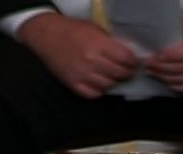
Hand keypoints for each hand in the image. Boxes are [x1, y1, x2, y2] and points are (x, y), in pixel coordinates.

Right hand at [19, 13, 139, 98]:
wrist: (49, 37)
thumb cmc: (74, 31)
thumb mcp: (96, 30)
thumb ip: (111, 43)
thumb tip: (127, 56)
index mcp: (99, 45)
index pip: (125, 58)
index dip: (133, 62)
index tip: (133, 63)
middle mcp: (91, 61)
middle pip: (119, 74)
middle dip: (126, 73)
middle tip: (126, 71)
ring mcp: (81, 74)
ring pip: (107, 85)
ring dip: (113, 82)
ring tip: (112, 77)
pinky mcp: (72, 83)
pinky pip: (92, 94)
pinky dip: (99, 91)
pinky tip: (99, 84)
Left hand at [144, 12, 182, 92]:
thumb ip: (173, 33)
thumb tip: (151, 42)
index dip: (168, 56)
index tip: (154, 56)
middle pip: (181, 68)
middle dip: (161, 68)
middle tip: (148, 64)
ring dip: (164, 77)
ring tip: (152, 72)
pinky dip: (176, 86)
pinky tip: (165, 80)